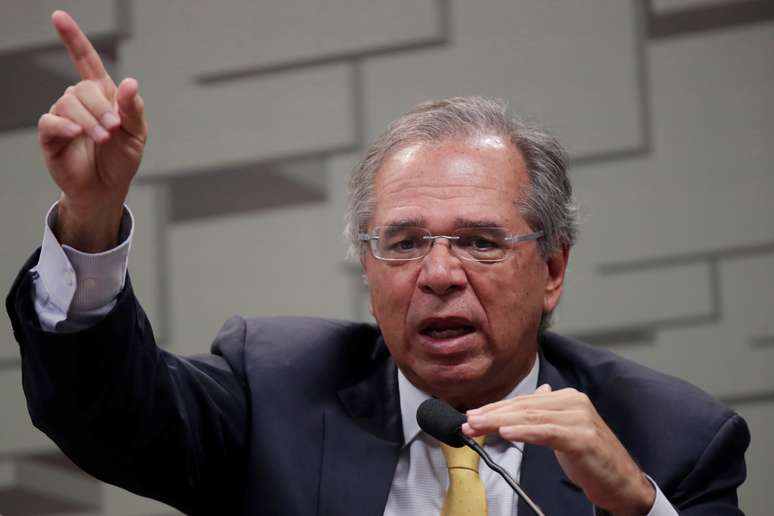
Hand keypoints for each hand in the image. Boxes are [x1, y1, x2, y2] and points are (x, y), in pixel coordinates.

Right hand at [39, 10, 146, 251]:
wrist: (106, 189)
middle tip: (114, 129)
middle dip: (101, 107)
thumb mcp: (137, 134)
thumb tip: (131, 83)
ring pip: (68, 103)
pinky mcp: (51, 136)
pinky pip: (51, 122)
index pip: (86, 61)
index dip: (73, 39)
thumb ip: (133, 109)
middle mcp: (80, 101)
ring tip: (103, 138)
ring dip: (89, 120)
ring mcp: (63, 116)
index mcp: (102, 95)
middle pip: (83, 87)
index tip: (58, 16)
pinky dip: (65, 126)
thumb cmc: (122, 160)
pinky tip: (76, 134)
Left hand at [462, 385, 655, 514]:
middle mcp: (573, 402)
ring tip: (478, 426)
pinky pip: (546, 432)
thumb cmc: (593, 459)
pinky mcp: (582, 437)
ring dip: (500, 421)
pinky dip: (524, 431)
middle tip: (467, 421)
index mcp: (567, 398)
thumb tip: (536, 392)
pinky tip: (506, 433)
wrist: (624, 483)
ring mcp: (579, 418)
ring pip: (531, 417)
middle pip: (524, 406)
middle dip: (492, 414)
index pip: (524, 401)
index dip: (496, 408)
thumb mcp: (566, 431)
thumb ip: (548, 413)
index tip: (472, 416)